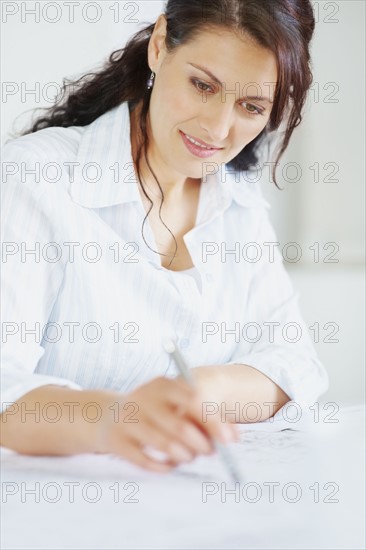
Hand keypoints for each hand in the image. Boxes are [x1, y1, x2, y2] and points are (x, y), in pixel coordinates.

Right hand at [97, 375, 237, 472]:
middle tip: (211, 452)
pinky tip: (170, 465)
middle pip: (179, 424)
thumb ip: (205, 416)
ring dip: (184, 455)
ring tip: (189, 457)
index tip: (229, 440)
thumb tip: (233, 436)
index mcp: (161, 384)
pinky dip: (162, 466)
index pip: (193, 399)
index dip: (213, 421)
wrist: (107, 415)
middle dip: (200, 443)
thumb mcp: (175, 404)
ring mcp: (128, 419)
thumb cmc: (154, 411)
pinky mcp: (116, 441)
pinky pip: (145, 460)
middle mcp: (143, 398)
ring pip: (163, 444)